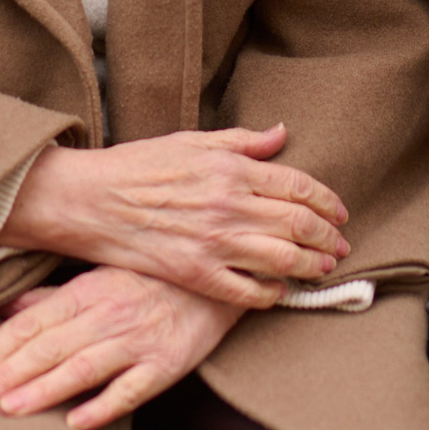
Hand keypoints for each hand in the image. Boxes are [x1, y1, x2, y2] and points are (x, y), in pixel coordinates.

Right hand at [0, 124, 350, 307]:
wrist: (88, 200)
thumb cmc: (136, 166)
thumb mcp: (190, 141)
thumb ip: (241, 141)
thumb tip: (281, 135)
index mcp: (230, 169)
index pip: (298, 185)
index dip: (327, 201)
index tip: (339, 212)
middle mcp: (229, 206)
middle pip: (299, 225)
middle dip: (328, 237)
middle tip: (340, 245)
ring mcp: (213, 243)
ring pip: (282, 260)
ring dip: (310, 266)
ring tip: (322, 268)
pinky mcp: (195, 274)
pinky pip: (247, 292)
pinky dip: (270, 295)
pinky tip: (278, 292)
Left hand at [0, 268, 243, 429]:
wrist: (217, 278)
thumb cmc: (150, 278)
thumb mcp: (99, 276)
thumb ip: (52, 297)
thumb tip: (4, 309)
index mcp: (86, 291)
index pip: (29, 324)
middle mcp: (108, 314)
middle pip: (48, 348)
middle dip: (5, 374)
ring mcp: (138, 340)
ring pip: (83, 368)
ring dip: (44, 389)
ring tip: (8, 408)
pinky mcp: (168, 363)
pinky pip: (134, 388)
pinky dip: (106, 405)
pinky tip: (77, 422)